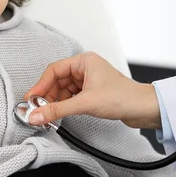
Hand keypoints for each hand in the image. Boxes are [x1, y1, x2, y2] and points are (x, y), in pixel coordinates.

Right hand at [23, 52, 161, 128]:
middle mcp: (85, 68)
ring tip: (49, 115)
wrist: (144, 109)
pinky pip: (71, 97)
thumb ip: (57, 110)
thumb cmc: (122, 98)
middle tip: (38, 110)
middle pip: (57, 81)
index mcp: (84, 61)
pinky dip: (64, 105)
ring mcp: (88, 80)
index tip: (30, 99)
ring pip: (63, 90)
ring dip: (55, 102)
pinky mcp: (92, 92)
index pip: (54, 71)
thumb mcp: (84, 104)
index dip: (40, 85)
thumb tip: (36, 115)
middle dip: (47, 96)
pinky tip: (60, 114)